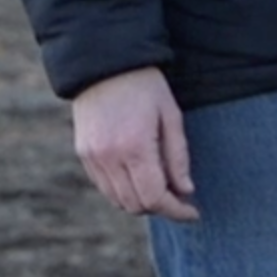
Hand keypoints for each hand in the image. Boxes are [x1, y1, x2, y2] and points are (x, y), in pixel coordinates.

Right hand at [69, 66, 195, 221]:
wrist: (105, 64)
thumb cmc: (146, 87)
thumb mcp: (172, 117)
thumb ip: (178, 157)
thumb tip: (185, 191)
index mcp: (134, 147)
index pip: (154, 198)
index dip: (176, 211)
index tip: (193, 213)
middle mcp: (108, 157)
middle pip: (135, 205)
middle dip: (160, 207)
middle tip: (180, 198)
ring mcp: (92, 157)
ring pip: (118, 200)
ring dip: (141, 201)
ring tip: (161, 186)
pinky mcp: (83, 154)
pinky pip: (104, 187)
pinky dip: (123, 191)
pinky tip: (139, 177)